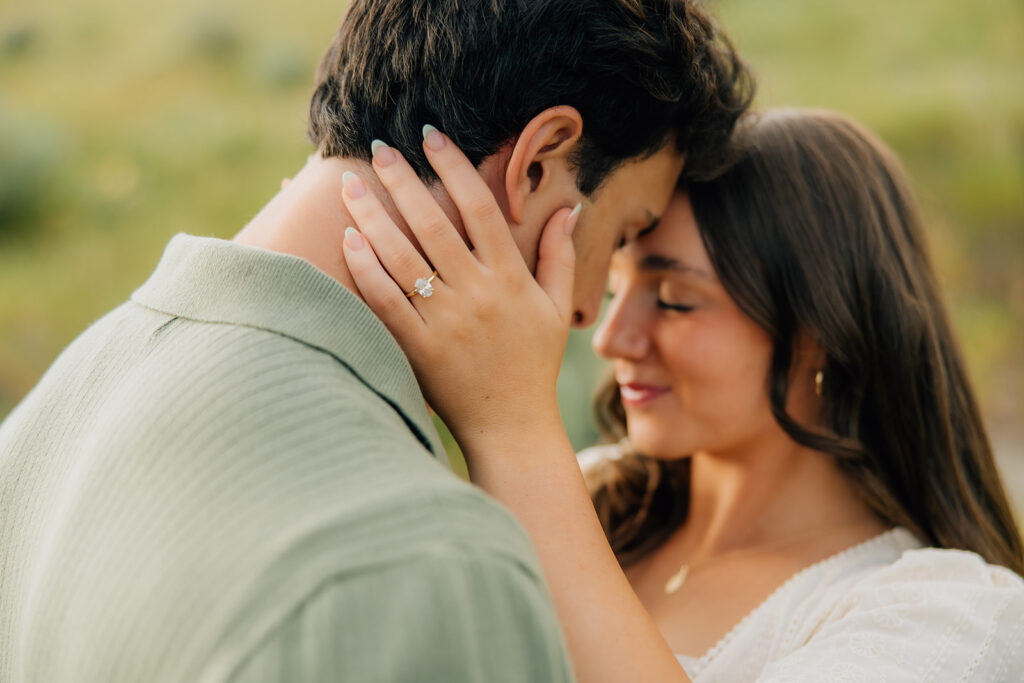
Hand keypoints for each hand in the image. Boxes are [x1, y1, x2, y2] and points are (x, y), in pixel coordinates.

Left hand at [339, 129, 580, 448]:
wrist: (512, 426)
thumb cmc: (533, 365)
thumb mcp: (557, 309)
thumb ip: (559, 257)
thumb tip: (566, 209)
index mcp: (510, 278)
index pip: (479, 207)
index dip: (454, 167)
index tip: (432, 137)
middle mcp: (477, 294)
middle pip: (433, 224)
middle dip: (402, 181)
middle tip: (378, 148)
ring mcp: (445, 321)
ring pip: (402, 257)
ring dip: (373, 217)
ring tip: (351, 185)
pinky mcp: (419, 347)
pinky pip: (387, 301)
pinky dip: (366, 269)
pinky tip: (349, 240)